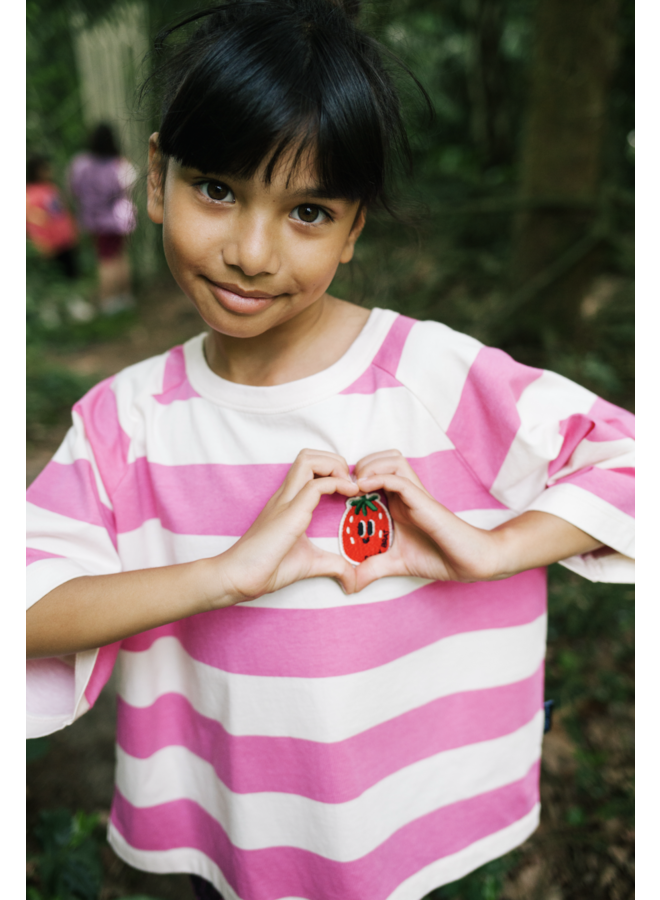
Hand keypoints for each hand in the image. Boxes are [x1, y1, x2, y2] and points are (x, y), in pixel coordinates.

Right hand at [218, 449, 359, 602]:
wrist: (238, 578)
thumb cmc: (268, 569)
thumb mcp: (310, 563)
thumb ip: (334, 566)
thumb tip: (353, 580)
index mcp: (288, 502)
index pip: (309, 467)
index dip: (334, 470)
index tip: (352, 491)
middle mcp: (286, 495)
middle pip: (308, 455)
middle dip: (335, 461)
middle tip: (350, 485)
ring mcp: (285, 502)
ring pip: (308, 460)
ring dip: (334, 466)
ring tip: (348, 487)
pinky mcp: (289, 514)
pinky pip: (315, 486)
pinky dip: (337, 483)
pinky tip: (348, 496)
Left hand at [353, 450, 508, 589]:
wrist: (467, 563)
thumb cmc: (437, 557)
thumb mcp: (394, 563)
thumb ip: (371, 569)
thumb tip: (348, 584)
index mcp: (397, 502)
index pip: (375, 472)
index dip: (354, 475)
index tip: (338, 492)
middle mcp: (406, 494)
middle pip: (383, 457)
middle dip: (361, 464)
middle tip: (346, 486)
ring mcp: (415, 495)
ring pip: (393, 460)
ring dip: (370, 466)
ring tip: (356, 485)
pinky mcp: (423, 501)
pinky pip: (400, 479)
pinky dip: (380, 478)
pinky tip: (364, 489)